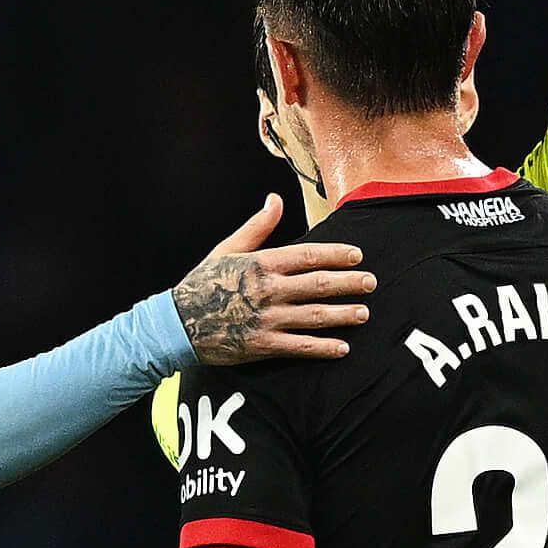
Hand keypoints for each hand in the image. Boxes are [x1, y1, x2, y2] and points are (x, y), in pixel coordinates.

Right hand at [172, 197, 372, 364]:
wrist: (176, 324)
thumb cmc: (202, 284)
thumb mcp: (227, 249)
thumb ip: (257, 227)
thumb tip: (275, 199)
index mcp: (261, 264)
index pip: (308, 256)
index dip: (336, 255)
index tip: (357, 255)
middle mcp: (267, 291)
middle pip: (318, 285)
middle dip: (349, 284)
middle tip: (371, 283)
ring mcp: (266, 319)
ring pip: (314, 316)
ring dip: (343, 315)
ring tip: (364, 314)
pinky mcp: (262, 345)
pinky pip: (299, 347)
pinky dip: (322, 348)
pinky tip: (342, 348)